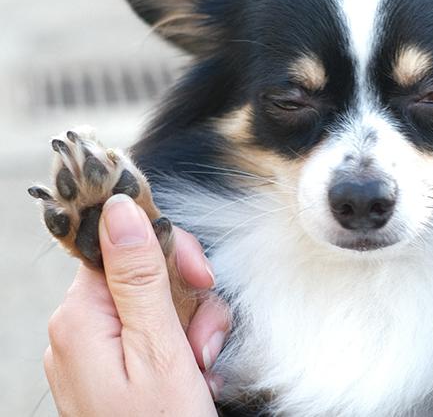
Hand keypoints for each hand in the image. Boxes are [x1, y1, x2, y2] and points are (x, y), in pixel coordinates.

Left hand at [45, 194, 229, 415]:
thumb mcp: (159, 349)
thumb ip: (139, 276)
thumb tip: (121, 208)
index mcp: (80, 317)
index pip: (121, 244)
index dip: (167, 251)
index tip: (200, 275)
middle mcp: (79, 328)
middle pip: (143, 273)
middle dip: (187, 297)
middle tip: (206, 337)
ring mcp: (96, 350)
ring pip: (157, 302)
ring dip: (192, 326)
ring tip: (203, 366)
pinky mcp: (114, 367)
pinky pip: (153, 332)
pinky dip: (183, 345)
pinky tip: (196, 372)